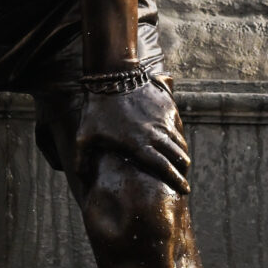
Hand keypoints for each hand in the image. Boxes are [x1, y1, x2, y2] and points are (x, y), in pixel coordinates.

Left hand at [76, 79, 190, 193]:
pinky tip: (176, 140)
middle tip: (183, 176)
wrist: (113, 76)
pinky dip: (179, 135)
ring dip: (182, 153)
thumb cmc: (97, 109)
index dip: (177, 181)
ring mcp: (163, 119)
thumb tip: (81, 180)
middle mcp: (156, 134)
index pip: (164, 168)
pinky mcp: (168, 106)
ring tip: (181, 161)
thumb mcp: (84, 136)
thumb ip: (82, 161)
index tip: (185, 191)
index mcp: (139, 145)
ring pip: (181, 141)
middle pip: (179, 156)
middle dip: (184, 169)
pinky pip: (178, 125)